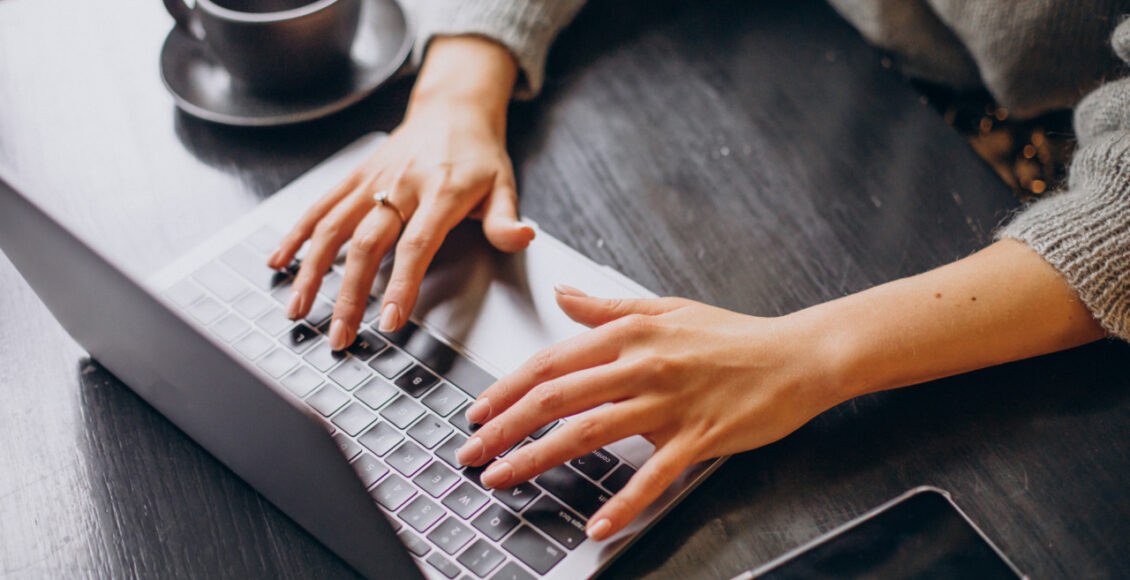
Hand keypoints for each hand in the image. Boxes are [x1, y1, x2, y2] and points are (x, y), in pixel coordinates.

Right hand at [267, 37, 532, 348]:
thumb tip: (522, 238)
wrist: (452, 108)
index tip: (389, 321)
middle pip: (367, 244)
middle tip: (339, 335)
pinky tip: (278, 262)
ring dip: (310, 271)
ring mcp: (372, 180)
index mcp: (440, 192)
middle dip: (348, 294)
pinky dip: (295, 234)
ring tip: (297, 309)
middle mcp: (400, 185)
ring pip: (332, 227)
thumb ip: (507, 219)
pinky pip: (319, 206)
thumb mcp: (505, 185)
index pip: (417, 245)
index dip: (402, 284)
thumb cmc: (479, 154)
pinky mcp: (354, 176)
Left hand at [455, 285, 842, 540]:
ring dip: (538, 458)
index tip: (478, 412)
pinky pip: (652, 475)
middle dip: (505, 427)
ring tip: (503, 478)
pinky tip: (596, 524)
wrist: (797, 356)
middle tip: (472, 452)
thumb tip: (563, 295)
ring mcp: (668, 404)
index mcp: (629, 334)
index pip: (550, 362)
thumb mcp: (665, 308)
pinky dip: (623, 502)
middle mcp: (641, 366)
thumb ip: (607, 307)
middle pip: (556, 397)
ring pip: (589, 433)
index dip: (506, 389)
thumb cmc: (732, 336)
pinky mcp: (697, 438)